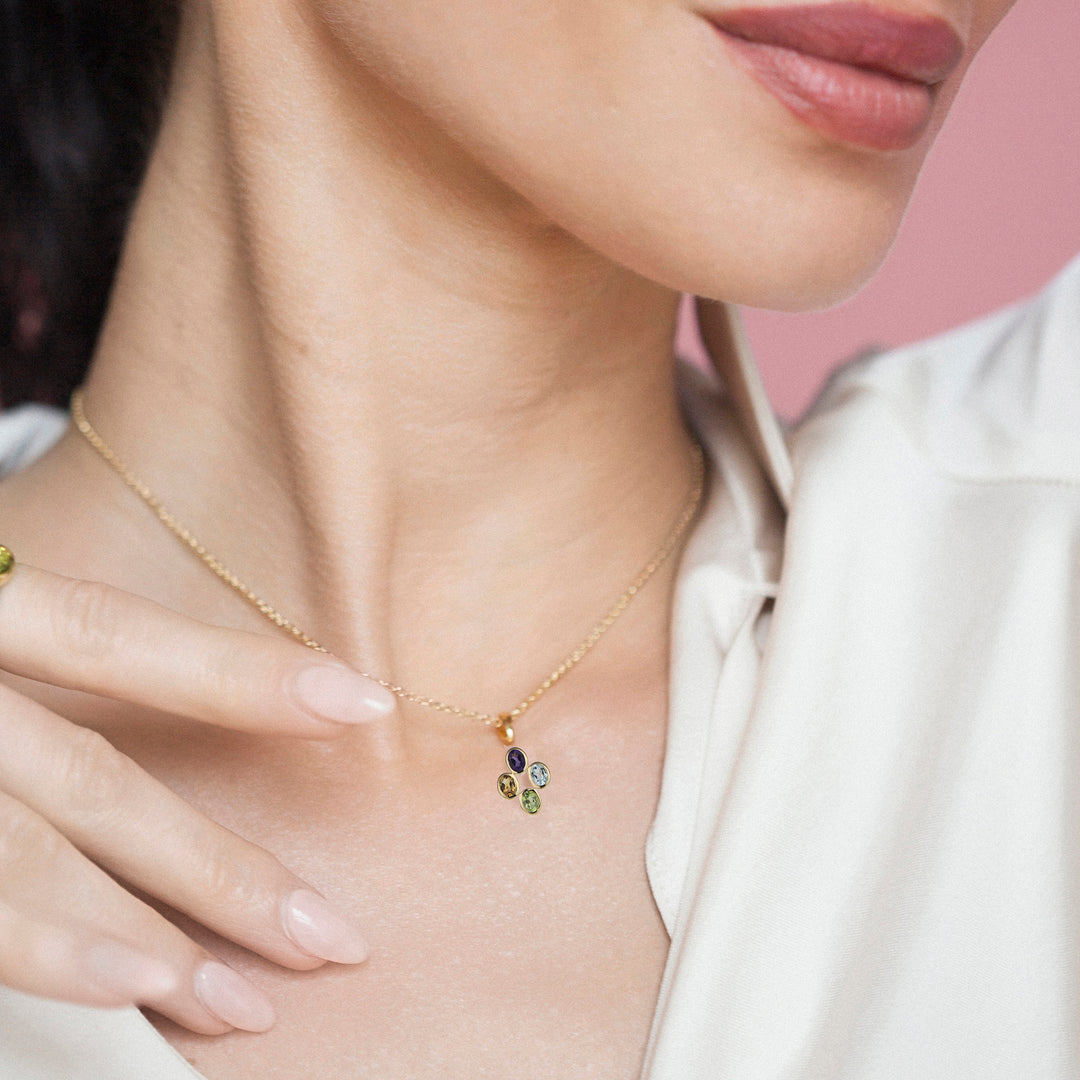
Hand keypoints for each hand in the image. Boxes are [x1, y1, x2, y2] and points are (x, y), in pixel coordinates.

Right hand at [0, 561, 393, 1033]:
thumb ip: (46, 675)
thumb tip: (183, 764)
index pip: (119, 639)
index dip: (241, 672)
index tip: (363, 704)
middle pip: (93, 779)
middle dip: (216, 865)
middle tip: (333, 937)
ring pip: (25, 850)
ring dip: (139, 933)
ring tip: (245, 1002)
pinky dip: (36, 948)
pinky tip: (122, 991)